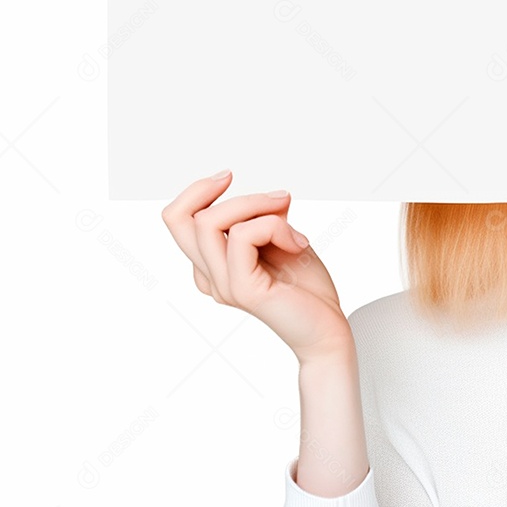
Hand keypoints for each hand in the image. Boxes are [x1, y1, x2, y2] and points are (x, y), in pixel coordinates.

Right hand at [161, 171, 352, 364]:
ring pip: (209, 222)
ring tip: (288, 214)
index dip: (196, 192)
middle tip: (266, 193)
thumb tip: (267, 196)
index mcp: (212, 265)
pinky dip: (273, 225)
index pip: (178, 220)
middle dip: (212, 189)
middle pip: (180, 219)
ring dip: (253, 204)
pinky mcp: (242, 290)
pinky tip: (298, 242)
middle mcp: (210, 277)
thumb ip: (264, 218)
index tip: (228, 177)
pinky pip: (243, 236)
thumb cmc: (306, 287)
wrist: (328, 328)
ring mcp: (223, 285)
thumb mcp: (281, 238)